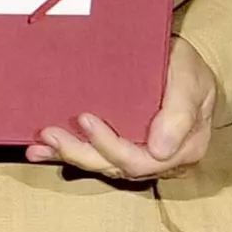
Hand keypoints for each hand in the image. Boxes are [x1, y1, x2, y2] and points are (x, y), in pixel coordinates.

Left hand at [37, 39, 220, 182]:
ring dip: (69, 155)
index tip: (85, 120)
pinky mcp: (122, 150)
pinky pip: (94, 156)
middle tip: (50, 133)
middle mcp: (161, 161)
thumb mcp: (191, 80)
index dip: (110, 145)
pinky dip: (66, 154)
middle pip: (116, 166)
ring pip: (101, 164)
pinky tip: (41, 151)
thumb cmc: (189, 69)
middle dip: (80, 152)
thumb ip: (180, 112)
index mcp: (183, 149)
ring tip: (40, 143)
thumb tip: (160, 150)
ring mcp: (141, 157)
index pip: (141, 160)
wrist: (185, 66)